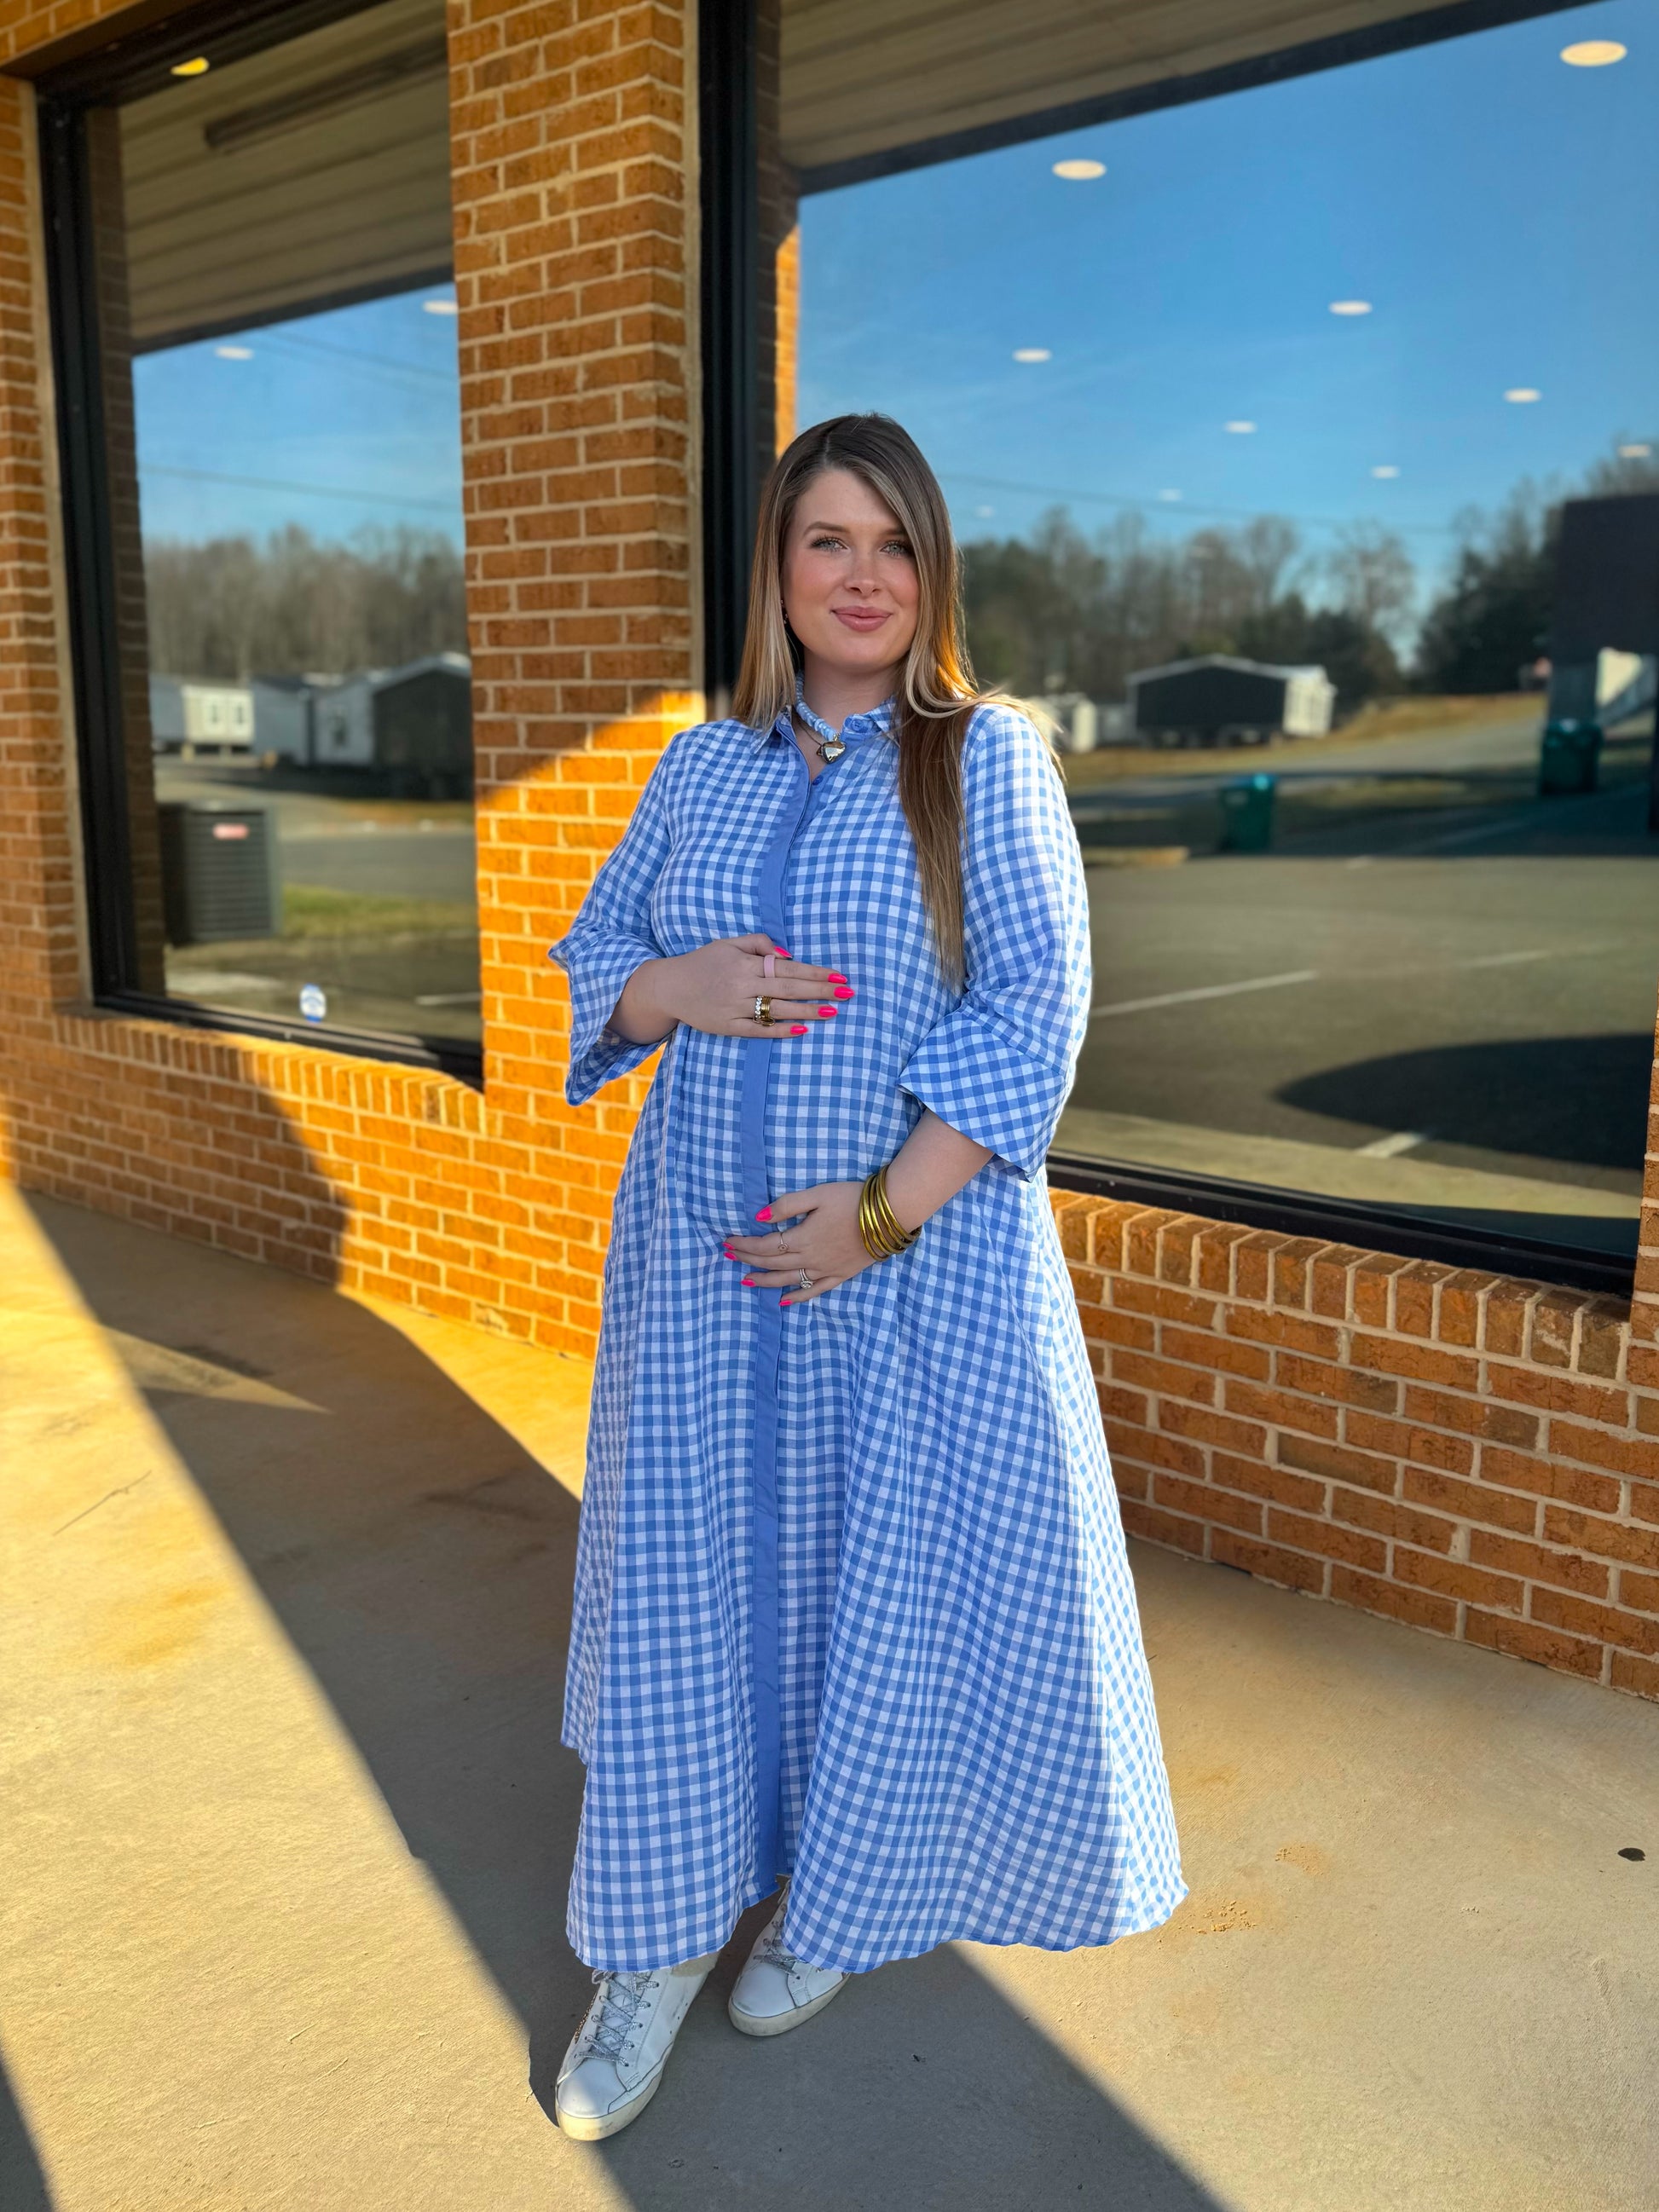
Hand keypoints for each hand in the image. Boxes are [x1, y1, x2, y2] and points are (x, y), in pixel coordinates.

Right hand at [611, 932, 853, 1042]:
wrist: (669, 987)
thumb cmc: (703, 963)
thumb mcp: (728, 943)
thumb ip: (758, 943)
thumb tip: (788, 954)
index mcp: (745, 962)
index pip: (788, 967)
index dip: (815, 972)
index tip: (838, 975)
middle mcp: (742, 984)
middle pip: (789, 987)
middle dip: (820, 990)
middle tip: (847, 993)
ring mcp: (735, 1007)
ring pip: (778, 1009)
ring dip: (807, 1011)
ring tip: (833, 1011)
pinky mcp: (728, 1026)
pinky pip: (759, 1029)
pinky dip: (780, 1030)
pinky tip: (802, 1030)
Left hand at [722, 1180, 879, 1303]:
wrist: (889, 1215)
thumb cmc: (852, 1199)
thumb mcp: (817, 1194)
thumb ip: (788, 1205)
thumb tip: (759, 1217)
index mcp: (802, 1238)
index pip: (765, 1245)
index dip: (744, 1244)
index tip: (728, 1241)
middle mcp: (810, 1259)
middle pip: (772, 1263)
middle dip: (748, 1259)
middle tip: (729, 1256)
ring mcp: (825, 1270)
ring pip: (788, 1280)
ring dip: (765, 1281)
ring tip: (746, 1281)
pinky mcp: (840, 1275)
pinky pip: (814, 1291)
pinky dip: (797, 1298)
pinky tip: (783, 1301)